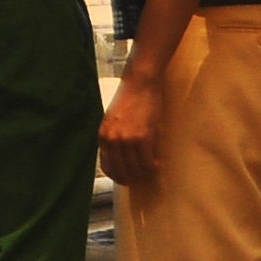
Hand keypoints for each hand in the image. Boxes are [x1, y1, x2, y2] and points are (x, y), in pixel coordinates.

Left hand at [98, 66, 166, 186]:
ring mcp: (126, 139)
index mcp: (103, 135)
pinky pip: (147, 162)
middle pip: (121, 172)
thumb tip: (121, 160)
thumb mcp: (113, 120)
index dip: (118, 176)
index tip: (127, 179)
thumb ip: (114, 138)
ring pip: (136, 170)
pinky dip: (153, 166)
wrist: (140, 82)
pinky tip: (157, 162)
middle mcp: (112, 139)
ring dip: (144, 172)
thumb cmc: (129, 99)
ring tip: (151, 167)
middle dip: (133, 178)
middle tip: (142, 176)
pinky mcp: (142, 137)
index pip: (107, 167)